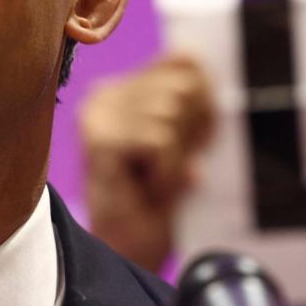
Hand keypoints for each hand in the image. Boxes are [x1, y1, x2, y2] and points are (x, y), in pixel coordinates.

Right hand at [80, 53, 214, 272]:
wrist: (128, 248)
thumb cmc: (157, 195)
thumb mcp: (184, 139)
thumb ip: (192, 99)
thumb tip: (198, 58)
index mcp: (123, 87)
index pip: (185, 60)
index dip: (207, 100)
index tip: (198, 139)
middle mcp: (105, 94)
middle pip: (182, 86)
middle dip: (193, 131)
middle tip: (176, 165)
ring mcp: (99, 115)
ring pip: (172, 113)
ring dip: (177, 157)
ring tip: (157, 179)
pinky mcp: (100, 139)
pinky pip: (160, 140)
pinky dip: (167, 171)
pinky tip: (148, 187)